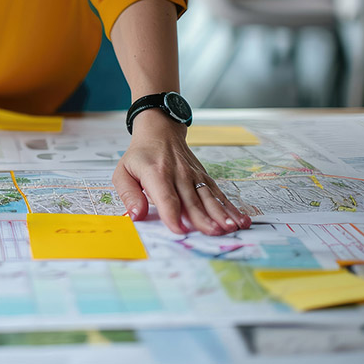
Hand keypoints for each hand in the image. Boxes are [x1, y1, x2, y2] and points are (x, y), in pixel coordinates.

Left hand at [112, 109, 250, 235]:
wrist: (160, 131)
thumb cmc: (140, 155)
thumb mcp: (123, 172)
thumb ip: (128, 195)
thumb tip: (135, 216)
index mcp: (156, 173)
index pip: (166, 197)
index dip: (173, 214)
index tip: (179, 230)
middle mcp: (178, 174)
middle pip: (192, 200)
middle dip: (203, 218)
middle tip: (214, 233)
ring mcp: (194, 175)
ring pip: (209, 197)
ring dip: (221, 213)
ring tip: (232, 227)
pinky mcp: (203, 177)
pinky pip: (218, 193)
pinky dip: (230, 206)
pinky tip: (240, 218)